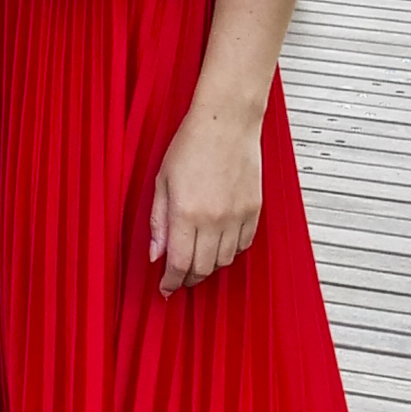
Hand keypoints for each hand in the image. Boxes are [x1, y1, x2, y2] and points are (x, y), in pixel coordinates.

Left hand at [149, 101, 264, 294]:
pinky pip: (245, 244)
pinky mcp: (254, 210)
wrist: (226, 122)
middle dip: (189, 278)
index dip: (171, 282)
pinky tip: (220, 243)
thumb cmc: (190, 145)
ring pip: (225, 260)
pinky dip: (231, 251)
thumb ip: (158, 221)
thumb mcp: (162, 182)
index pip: (179, 263)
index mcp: (186, 212)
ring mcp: (237, 216)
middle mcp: (214, 219)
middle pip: (203, 268)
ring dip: (210, 266)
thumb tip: (156, 254)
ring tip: (198, 259)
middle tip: (180, 277)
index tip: (166, 289)